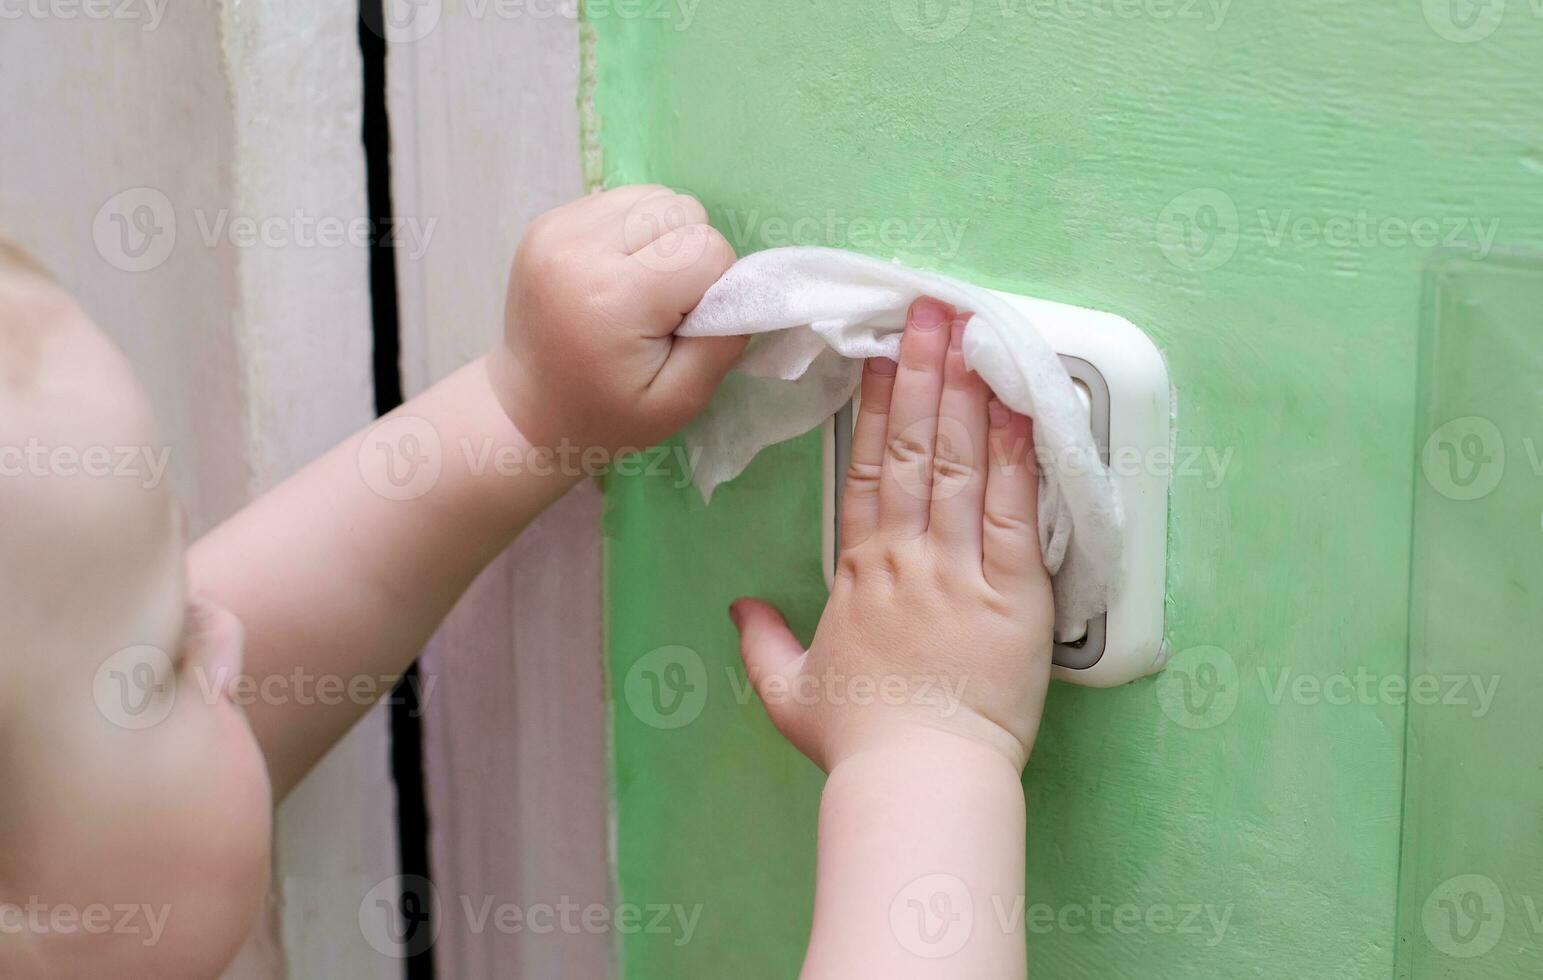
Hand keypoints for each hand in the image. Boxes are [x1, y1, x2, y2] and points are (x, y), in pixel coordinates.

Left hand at [489, 185, 744, 452]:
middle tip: (663, 307)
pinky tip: (615, 273)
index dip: (714, 287)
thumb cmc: (609, 415)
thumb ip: (722, 342)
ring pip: (655, 196)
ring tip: (639, 287)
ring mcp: (557, 229)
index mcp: (611, 297)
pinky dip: (634, 232)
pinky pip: (622, 201)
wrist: (527, 410)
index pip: (707, 249)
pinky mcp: (547, 221)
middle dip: (690, 255)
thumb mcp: (679, 401)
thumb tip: (746, 286)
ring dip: (664, 237)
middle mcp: (578, 249)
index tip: (686, 324)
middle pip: (682, 210)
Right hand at [730, 297, 1054, 772]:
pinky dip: (1016, 456)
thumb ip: (763, 645)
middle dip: (922, 373)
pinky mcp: (1011, 593)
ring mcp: (959, 570)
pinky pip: (1011, 510)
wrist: (919, 781)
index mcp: (860, 573)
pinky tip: (1020, 406)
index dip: (876, 408)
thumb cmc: (861, 743)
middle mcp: (907, 558)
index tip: (884, 357)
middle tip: (929, 311)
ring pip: (958, 465)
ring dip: (965, 393)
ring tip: (971, 332)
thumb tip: (739, 610)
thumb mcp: (791, 694)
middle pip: (912, 448)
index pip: (866, 471)